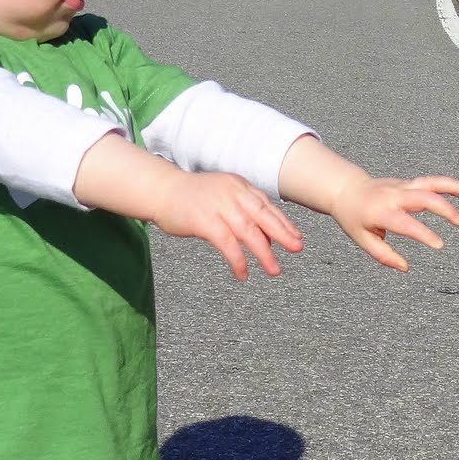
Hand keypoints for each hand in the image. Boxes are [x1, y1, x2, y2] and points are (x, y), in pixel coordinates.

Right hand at [152, 170, 303, 279]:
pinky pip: (227, 243)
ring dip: (264, 253)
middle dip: (283, 234)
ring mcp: (219, 206)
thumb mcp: (224, 197)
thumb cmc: (193, 197)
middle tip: (297, 248)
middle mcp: (233, 193)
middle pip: (263, 216)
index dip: (284, 223)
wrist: (161, 190)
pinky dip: (237, 260)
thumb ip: (245, 212)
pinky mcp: (204, 220)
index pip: (267, 206)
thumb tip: (267, 239)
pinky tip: (242, 273)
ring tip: (274, 270)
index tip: (297, 238)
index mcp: (240, 186)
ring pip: (249, 232)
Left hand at [327, 173, 458, 271]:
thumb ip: (383, 254)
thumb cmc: (354, 217)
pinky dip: (448, 184)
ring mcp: (402, 187)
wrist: (346, 190)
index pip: (405, 223)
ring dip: (452, 186)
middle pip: (422, 197)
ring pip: (430, 182)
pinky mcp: (408, 183)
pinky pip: (431, 182)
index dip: (423, 233)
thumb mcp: (362, 238)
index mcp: (381, 212)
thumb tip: (405, 267)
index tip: (440, 244)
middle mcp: (394, 196)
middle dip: (444, 208)